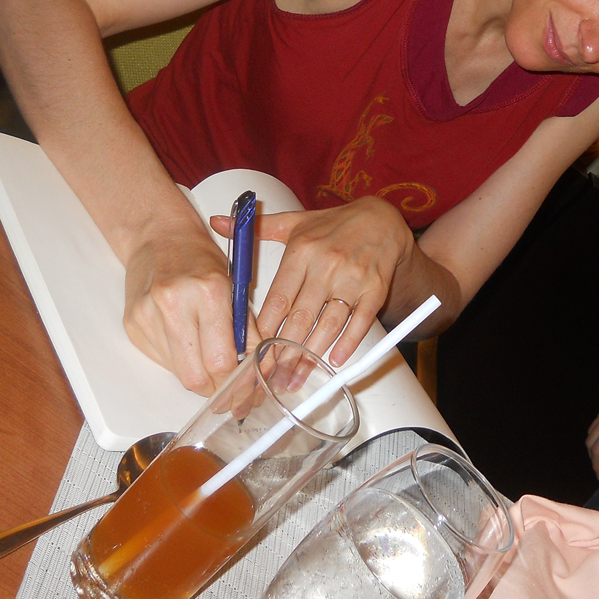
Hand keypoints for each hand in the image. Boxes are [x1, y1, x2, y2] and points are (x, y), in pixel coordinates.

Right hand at [122, 222, 259, 396]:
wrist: (158, 235)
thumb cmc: (200, 257)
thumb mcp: (234, 286)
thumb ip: (245, 329)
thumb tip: (256, 369)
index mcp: (209, 291)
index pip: (222, 360)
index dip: (236, 383)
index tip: (245, 390)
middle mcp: (174, 304)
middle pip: (196, 377)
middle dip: (216, 390)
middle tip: (229, 389)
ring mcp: (147, 316)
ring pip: (178, 373)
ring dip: (198, 376)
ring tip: (210, 360)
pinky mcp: (132, 326)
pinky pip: (162, 361)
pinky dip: (180, 361)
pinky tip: (188, 344)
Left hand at [228, 196, 412, 369]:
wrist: (382, 219)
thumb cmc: (334, 225)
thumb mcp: (295, 222)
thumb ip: (257, 229)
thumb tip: (215, 222)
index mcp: (302, 250)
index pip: (278, 298)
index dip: (265, 330)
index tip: (252, 354)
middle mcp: (326, 264)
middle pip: (300, 317)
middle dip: (283, 352)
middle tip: (269, 378)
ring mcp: (353, 278)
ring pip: (328, 324)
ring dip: (311, 356)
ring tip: (295, 378)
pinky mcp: (375, 289)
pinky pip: (360, 321)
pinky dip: (348, 343)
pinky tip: (334, 361)